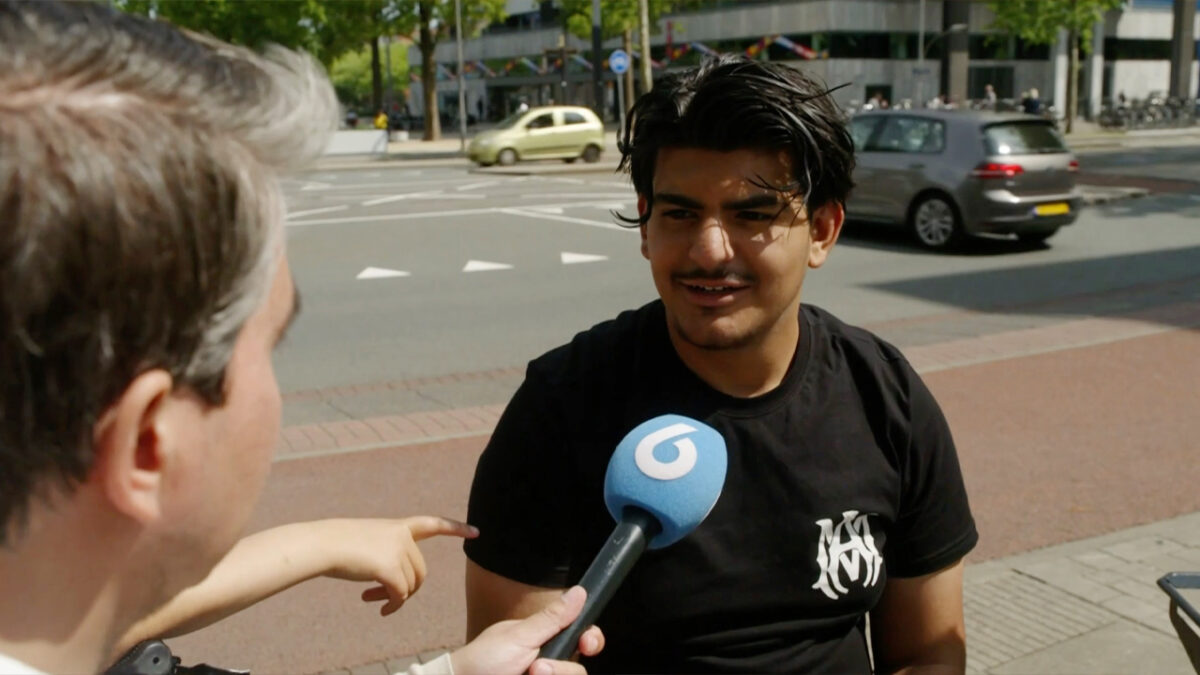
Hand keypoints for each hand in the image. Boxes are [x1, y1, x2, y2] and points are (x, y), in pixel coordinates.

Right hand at [317, 517, 477, 614]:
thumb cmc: (336, 544)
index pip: (432, 524)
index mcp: (398, 526)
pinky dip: (393, 606)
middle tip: (381, 598)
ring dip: (395, 598)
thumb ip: (386, 554)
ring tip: (373, 600)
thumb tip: (398, 586)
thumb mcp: (366, 542)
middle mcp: (402, 535)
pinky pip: (401, 595)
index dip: (455, 528)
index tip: (476, 531)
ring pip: (410, 585)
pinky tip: (381, 610)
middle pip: (420, 571)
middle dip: (405, 588)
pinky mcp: (389, 567)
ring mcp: (397, 550)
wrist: (321, 545)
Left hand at [450, 586, 604, 674]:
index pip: (582, 638)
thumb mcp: (520, 637)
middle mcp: (549, 663)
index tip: (586, 643)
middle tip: (537, 669)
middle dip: (564, 669)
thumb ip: (552, 618)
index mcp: (547, 640)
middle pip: (578, 667)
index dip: (591, 639)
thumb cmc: (483, 659)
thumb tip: (580, 590)